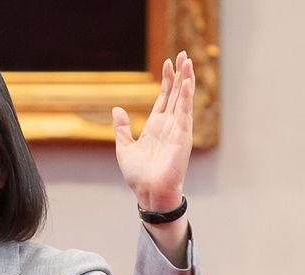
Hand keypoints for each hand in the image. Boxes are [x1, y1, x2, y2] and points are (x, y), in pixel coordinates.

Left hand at [113, 51, 194, 211]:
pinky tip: (187, 82)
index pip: (164, 98)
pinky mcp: (182, 136)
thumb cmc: (138, 175)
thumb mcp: (124, 147)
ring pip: (183, 99)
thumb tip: (117, 109)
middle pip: (176, 93)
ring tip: (188, 61)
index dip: (166, 80)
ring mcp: (177, 129)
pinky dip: (186, 97)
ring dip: (186, 80)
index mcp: (155, 126)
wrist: (148, 191)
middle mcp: (169, 125)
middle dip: (179, 74)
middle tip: (183, 54)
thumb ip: (122, 128)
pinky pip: (185, 112)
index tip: (168, 62)